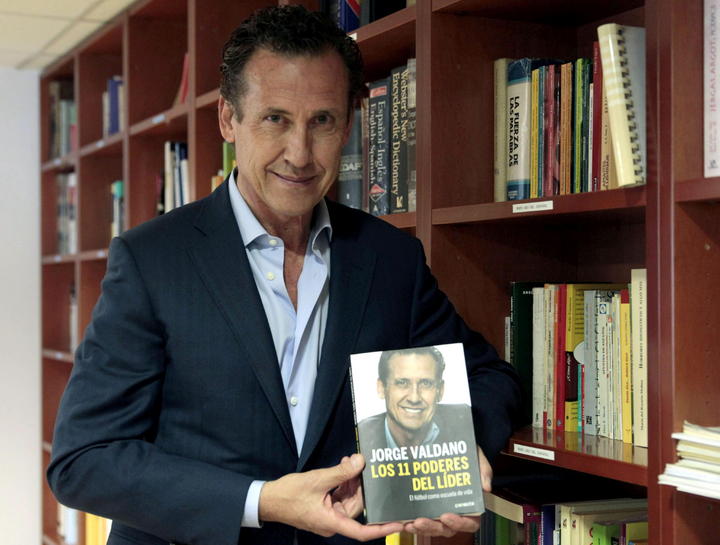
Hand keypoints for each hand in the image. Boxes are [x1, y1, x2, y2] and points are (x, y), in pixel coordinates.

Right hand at [259, 453, 402, 540]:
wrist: (268, 499)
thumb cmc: (289, 495)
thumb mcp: (318, 480)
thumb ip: (341, 472)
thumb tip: (360, 462)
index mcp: (332, 522)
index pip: (362, 532)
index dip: (382, 529)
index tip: (399, 523)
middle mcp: (333, 522)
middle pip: (357, 506)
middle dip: (361, 486)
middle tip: (363, 465)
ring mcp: (329, 514)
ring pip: (349, 499)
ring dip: (352, 482)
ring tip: (350, 463)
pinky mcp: (324, 507)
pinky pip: (340, 496)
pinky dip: (343, 483)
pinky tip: (344, 467)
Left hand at [400, 446, 491, 536]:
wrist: (449, 445)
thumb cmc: (465, 453)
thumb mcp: (477, 456)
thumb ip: (484, 470)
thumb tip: (486, 487)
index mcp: (471, 505)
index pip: (470, 523)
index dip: (459, 523)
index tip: (446, 515)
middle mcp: (455, 512)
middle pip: (447, 529)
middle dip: (433, 527)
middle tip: (421, 520)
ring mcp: (439, 512)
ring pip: (432, 528)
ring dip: (421, 528)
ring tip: (410, 523)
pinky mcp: (426, 508)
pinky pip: (420, 522)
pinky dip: (412, 524)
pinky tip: (403, 521)